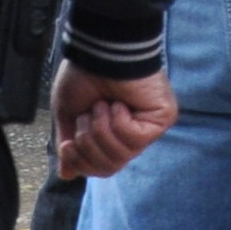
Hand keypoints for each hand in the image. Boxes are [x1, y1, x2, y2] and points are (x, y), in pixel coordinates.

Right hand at [48, 66, 175, 179]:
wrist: (98, 55)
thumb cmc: (84, 77)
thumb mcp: (69, 116)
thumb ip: (71, 147)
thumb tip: (68, 174)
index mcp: (113, 135)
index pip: (100, 169)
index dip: (80, 162)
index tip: (68, 143)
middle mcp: (133, 134)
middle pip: (109, 168)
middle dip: (89, 145)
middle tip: (87, 117)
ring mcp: (149, 128)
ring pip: (121, 155)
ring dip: (100, 129)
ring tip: (101, 106)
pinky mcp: (163, 119)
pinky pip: (135, 139)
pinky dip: (118, 121)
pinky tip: (119, 104)